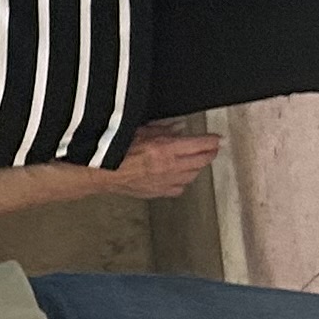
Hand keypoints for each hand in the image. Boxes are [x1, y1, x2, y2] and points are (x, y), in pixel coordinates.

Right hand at [104, 127, 220, 200]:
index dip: (212, 140)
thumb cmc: (115, 149)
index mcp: (166, 148)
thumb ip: (162, 129)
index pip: (200, 144)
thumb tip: (179, 127)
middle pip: (202, 161)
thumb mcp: (139, 130)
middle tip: (213, 148)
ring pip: (193, 175)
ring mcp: (166, 181)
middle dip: (210, 153)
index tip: (218, 138)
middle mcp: (170, 166)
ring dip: (198, 167)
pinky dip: (184, 181)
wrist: (100, 172)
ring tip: (198, 161)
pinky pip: (180, 188)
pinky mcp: (159, 191)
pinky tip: (180, 176)